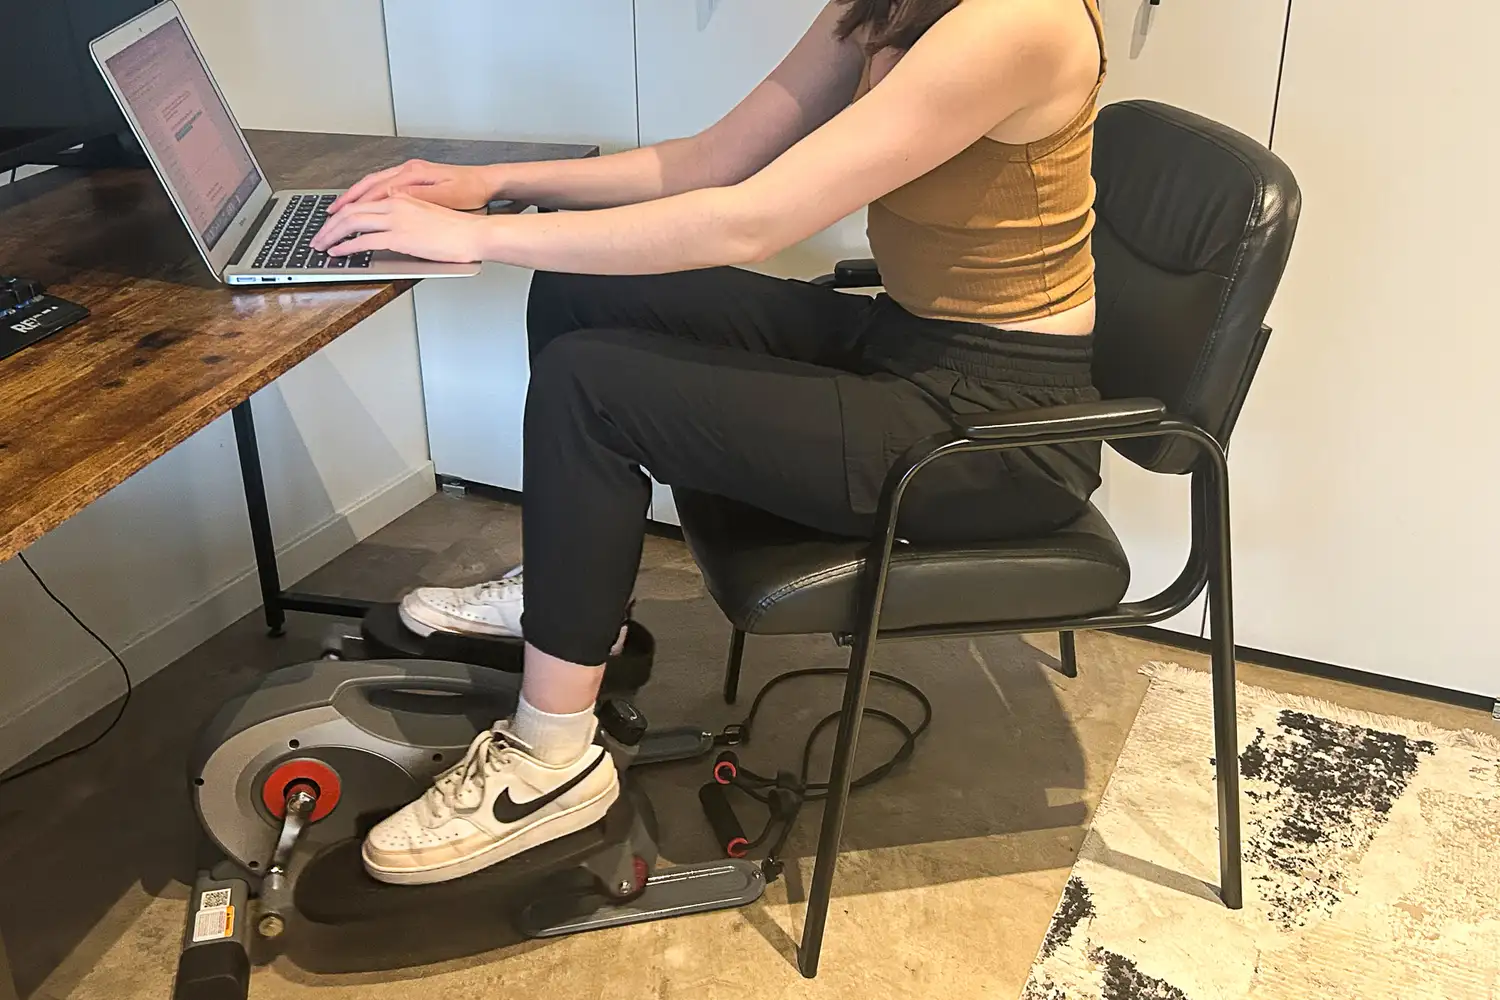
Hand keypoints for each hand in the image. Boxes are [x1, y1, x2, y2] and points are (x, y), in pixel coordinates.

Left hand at [310, 195, 487, 262]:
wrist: (474, 233)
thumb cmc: (456, 229)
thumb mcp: (425, 214)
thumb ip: (404, 214)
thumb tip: (387, 227)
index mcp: (399, 196)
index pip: (361, 202)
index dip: (340, 214)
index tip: (329, 224)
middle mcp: (394, 203)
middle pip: (350, 211)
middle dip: (328, 226)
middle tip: (317, 238)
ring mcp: (396, 219)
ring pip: (352, 223)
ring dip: (331, 236)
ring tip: (321, 246)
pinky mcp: (400, 237)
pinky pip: (364, 241)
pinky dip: (346, 247)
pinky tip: (338, 253)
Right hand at [328, 159, 498, 212]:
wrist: (486, 182)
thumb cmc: (470, 190)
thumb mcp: (446, 196)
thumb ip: (417, 196)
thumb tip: (391, 195)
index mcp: (412, 175)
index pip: (374, 191)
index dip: (354, 207)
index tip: (338, 221)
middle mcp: (406, 171)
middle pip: (366, 187)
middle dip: (344, 204)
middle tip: (327, 220)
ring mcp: (407, 174)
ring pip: (371, 184)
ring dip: (352, 199)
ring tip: (335, 213)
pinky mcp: (412, 179)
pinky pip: (381, 186)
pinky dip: (366, 196)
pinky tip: (360, 206)